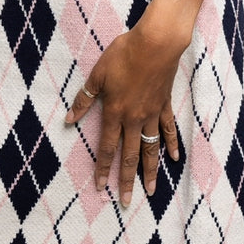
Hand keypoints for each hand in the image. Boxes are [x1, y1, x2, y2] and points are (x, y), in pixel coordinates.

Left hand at [63, 15, 186, 206]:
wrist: (156, 43)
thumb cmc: (124, 54)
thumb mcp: (98, 74)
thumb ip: (85, 99)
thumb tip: (69, 119)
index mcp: (115, 112)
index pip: (106, 148)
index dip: (102, 169)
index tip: (100, 187)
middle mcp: (134, 119)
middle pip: (130, 156)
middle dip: (126, 180)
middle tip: (126, 201)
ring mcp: (152, 114)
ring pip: (151, 149)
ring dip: (150, 171)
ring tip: (151, 191)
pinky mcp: (165, 105)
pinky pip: (168, 130)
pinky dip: (171, 144)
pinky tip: (173, 159)